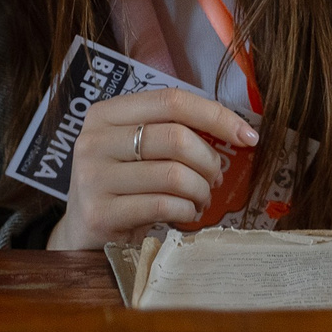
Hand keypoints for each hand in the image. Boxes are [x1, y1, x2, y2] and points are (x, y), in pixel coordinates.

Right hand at [47, 90, 258, 250]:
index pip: (171, 100)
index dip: (215, 115)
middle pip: (175, 137)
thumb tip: (236, 130)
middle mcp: (94, 140)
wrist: (84, 232)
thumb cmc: (123, 185)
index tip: (247, 136)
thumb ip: (171, 131)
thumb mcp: (136, 149)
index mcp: (106, 113)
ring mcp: (93, 177)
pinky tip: (185, 214)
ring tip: (200, 200)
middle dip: (209, 161)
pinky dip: (186, 211)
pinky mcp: (99, 212)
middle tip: (215, 179)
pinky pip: (163, 205)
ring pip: (173, 174)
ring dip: (200, 191)